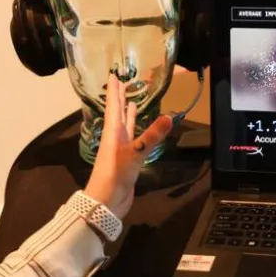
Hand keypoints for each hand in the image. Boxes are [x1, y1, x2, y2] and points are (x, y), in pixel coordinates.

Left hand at [84, 74, 172, 218]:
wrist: (106, 201)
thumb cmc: (115, 174)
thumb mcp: (135, 153)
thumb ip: (152, 136)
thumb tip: (169, 116)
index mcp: (113, 132)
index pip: (114, 106)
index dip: (114, 91)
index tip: (114, 75)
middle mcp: (115, 137)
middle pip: (117, 113)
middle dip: (120, 98)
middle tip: (122, 82)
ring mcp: (120, 148)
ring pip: (124, 126)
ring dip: (126, 114)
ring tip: (131, 101)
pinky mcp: (127, 159)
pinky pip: (131, 139)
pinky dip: (135, 130)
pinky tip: (137, 128)